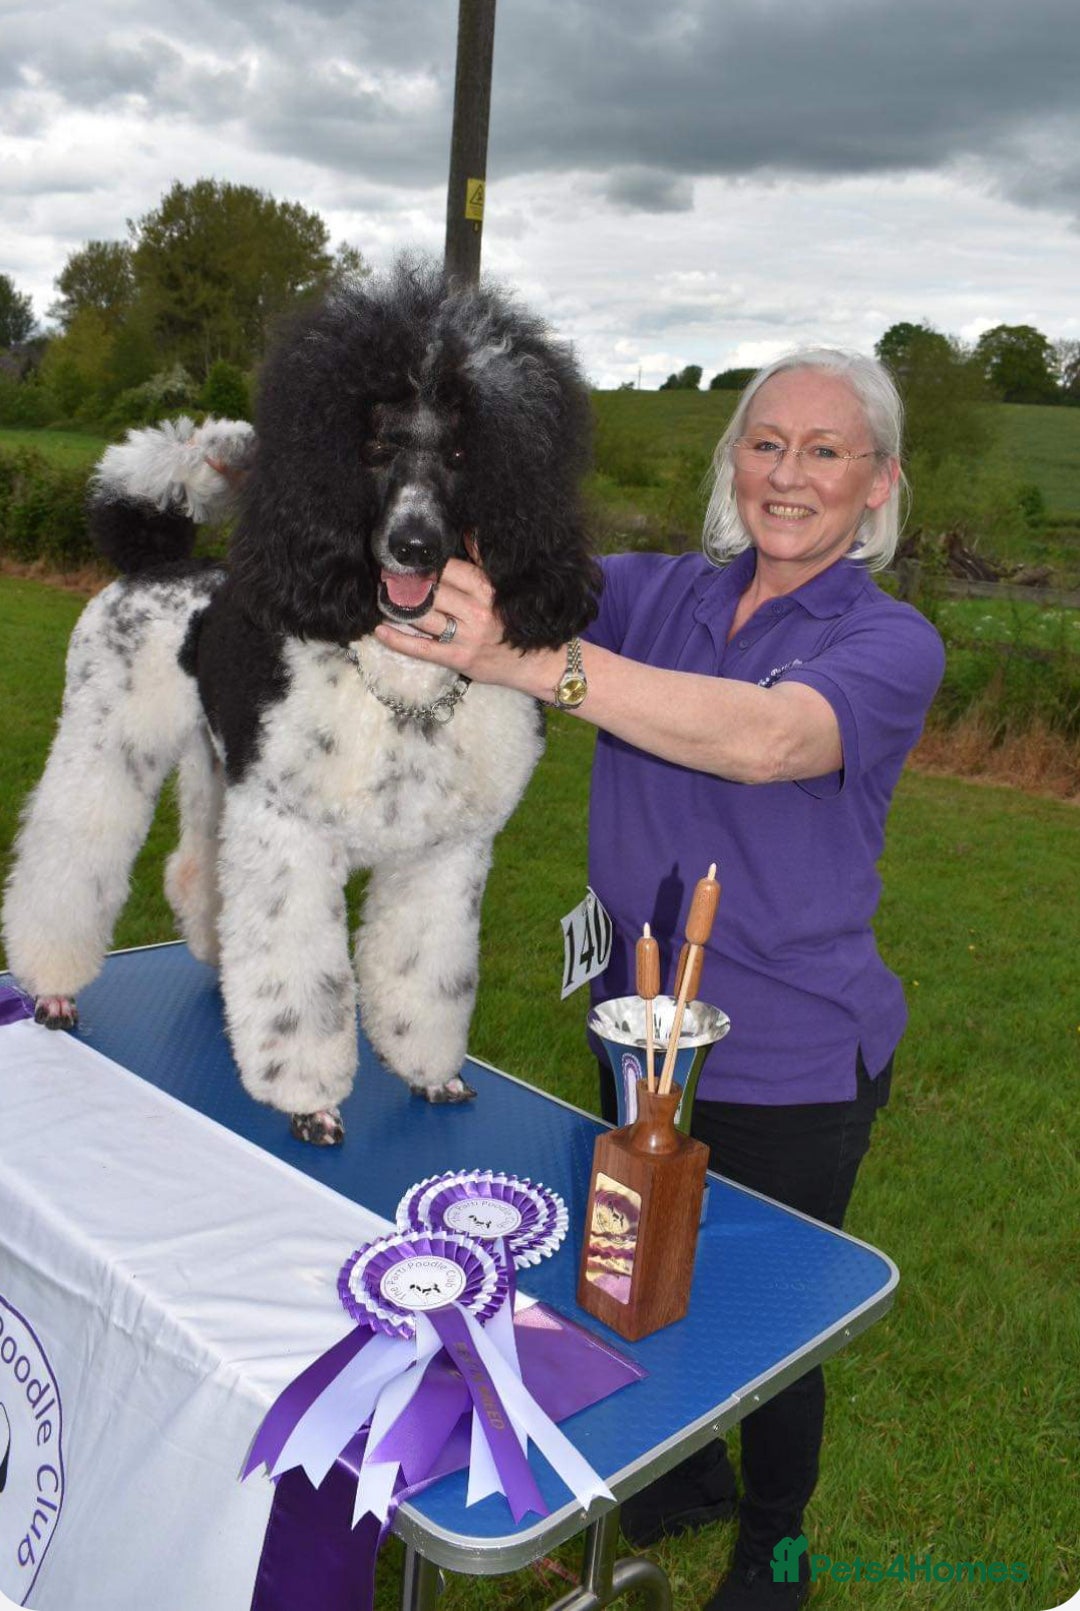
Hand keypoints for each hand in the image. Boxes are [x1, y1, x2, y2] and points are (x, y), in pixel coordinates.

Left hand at [373, 558, 553, 694]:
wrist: (538, 663)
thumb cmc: (516, 623)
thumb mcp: (504, 589)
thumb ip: (484, 562)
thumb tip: (469, 532)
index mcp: (488, 589)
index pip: (450, 569)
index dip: (426, 566)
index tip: (409, 562)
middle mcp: (477, 611)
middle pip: (432, 591)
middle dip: (407, 584)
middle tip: (385, 576)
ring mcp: (466, 636)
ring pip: (424, 616)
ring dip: (398, 607)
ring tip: (381, 598)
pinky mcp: (458, 658)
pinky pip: (422, 649)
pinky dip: (398, 640)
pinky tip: (380, 630)